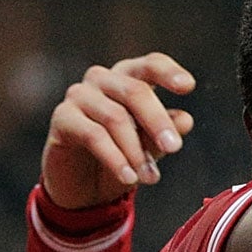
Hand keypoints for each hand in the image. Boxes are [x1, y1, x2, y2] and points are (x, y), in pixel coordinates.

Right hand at [41, 53, 195, 209]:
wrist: (83, 186)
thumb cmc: (121, 157)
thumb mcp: (149, 148)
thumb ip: (164, 133)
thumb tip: (185, 119)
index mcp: (129, 80)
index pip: (150, 65)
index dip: (168, 72)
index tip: (188, 87)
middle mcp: (102, 80)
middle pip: (135, 91)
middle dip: (157, 122)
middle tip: (173, 147)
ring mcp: (79, 95)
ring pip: (115, 117)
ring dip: (136, 151)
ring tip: (150, 177)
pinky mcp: (63, 118)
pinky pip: (93, 135)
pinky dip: (115, 159)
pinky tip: (129, 179)